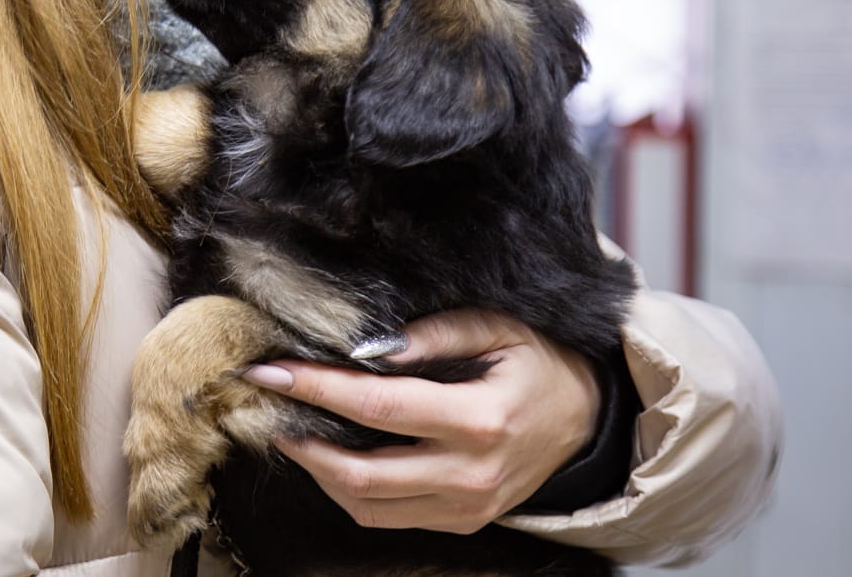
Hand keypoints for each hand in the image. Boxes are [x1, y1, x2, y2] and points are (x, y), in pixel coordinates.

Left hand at [241, 309, 600, 533]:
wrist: (586, 424)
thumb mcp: (498, 329)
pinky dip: (348, 489)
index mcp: (480, 421)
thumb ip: (434, 334)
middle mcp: (470, 474)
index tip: (271, 372)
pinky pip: (386, 517)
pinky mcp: (460, 522)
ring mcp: (465, 507)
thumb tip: (367, 348)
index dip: (317, 389)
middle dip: (301, 438)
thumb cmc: (537, 366)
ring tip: (290, 428)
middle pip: (362, 473)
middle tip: (265, 402)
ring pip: (366, 505)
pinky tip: (329, 455)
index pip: (378, 408)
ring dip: (317, 470)